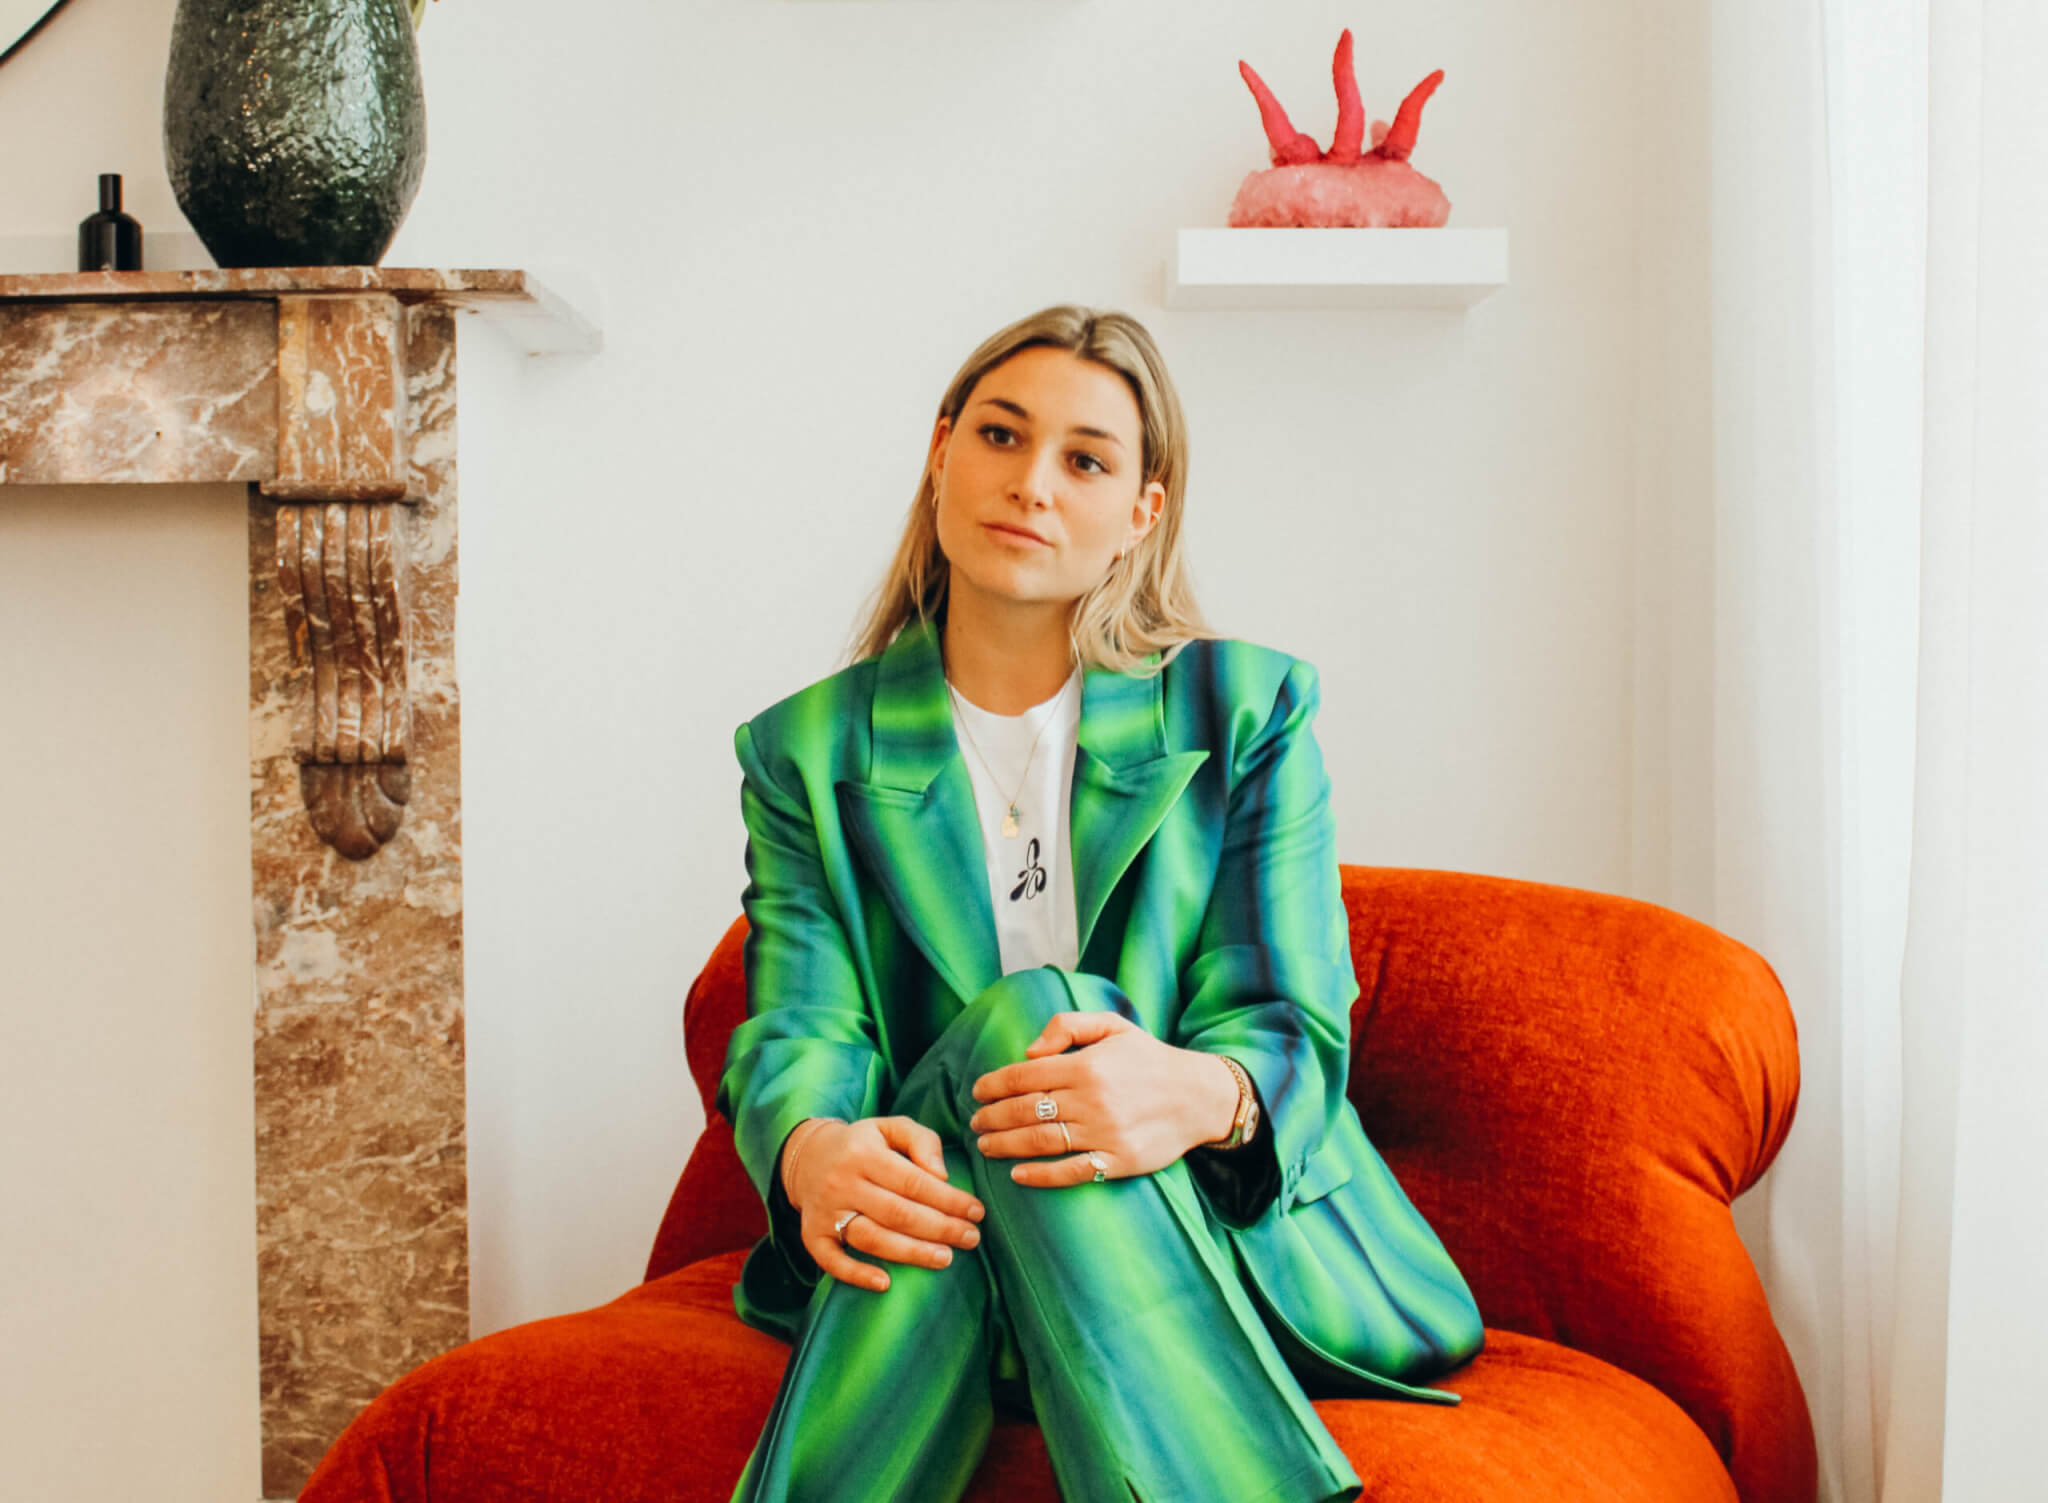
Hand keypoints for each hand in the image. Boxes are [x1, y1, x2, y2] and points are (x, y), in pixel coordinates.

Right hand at [786, 1117, 985, 1292]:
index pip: (913, 1181)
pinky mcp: (812, 1235)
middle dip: (940, 1229)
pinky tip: (885, 1283)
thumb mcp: (891, 1128)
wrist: (807, 1156)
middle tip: (971, 1238)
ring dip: (911, 1253)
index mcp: (864, 1153)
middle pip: (897, 1213)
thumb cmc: (863, 1144)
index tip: (977, 1212)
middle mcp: (842, 1182)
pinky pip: (831, 1260)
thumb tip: (942, 1175)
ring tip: (945, 1258)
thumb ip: (922, 1141)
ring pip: (871, 1238)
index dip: (949, 1200)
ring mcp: (825, 1211)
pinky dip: (856, 1274)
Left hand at [967, 1013, 1238, 1187]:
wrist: (1199, 1096)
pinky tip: (1018, 1174)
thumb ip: (1067, 1026)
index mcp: (1087, 1065)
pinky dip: (1040, 1175)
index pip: (1026, 1075)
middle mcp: (1093, 1100)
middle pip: (1026, 1111)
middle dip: (992, 1117)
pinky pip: (1071, 1172)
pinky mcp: (1119, 1162)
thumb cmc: (1149, 1059)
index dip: (995, 1084)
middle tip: (974, 1123)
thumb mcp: (1113, 1026)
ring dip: (1005, 1146)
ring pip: (1041, 1142)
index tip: (977, 1092)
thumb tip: (1029, 1051)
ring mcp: (1105, 1134)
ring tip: (986, 1146)